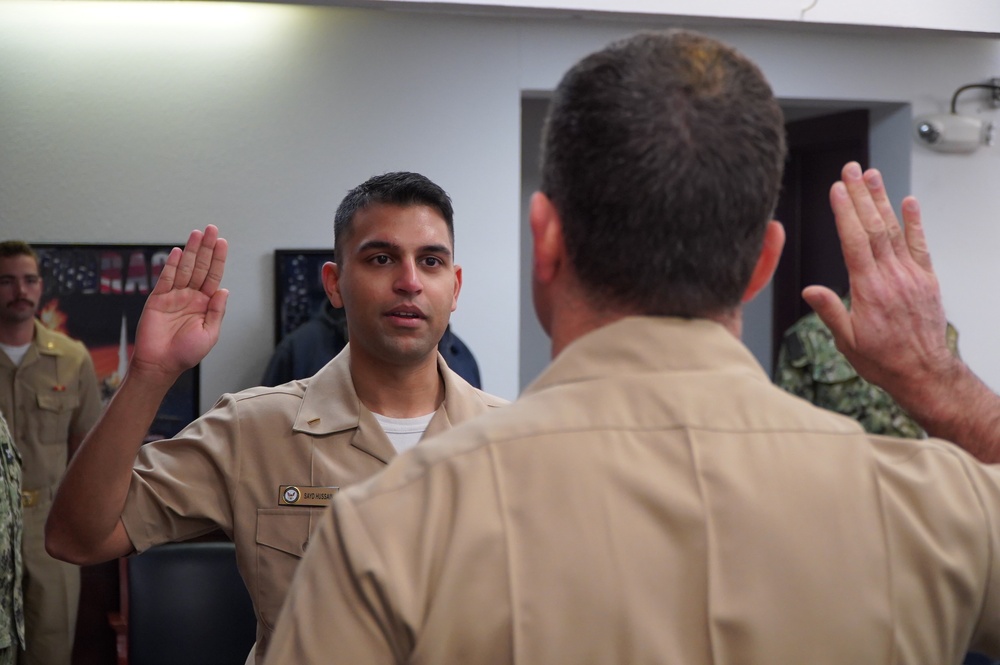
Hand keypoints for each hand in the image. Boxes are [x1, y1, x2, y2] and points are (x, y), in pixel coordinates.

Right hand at [130, 225, 228, 381]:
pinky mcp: (157, 299)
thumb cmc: (186, 353)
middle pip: (200, 267)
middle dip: (206, 248)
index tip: (222, 242)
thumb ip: (216, 311)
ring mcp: (174, 296)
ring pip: (184, 268)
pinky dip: (171, 265)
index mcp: (205, 304)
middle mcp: (191, 296)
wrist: (161, 364)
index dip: (218, 259)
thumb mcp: (209, 334)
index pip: (213, 276)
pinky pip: (165, 278)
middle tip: (211, 229)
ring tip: (197, 233)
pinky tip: (177, 252)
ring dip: (190, 251)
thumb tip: (224, 290)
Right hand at [802, 162, 954, 395]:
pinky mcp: (926, 280)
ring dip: (882, 200)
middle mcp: (893, 278)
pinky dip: (915, 221)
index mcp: (869, 291)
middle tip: (851, 170)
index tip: (837, 189)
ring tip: (871, 176)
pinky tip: (908, 202)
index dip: (845, 213)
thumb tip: (809, 290)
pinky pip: (920, 245)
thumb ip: (830, 311)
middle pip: (875, 227)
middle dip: (861, 195)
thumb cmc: (884, 360)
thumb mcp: (847, 342)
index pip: (855, 242)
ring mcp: (912, 276)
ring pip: (895, 230)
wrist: (924, 373)